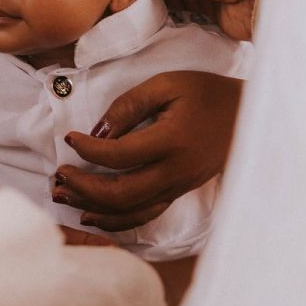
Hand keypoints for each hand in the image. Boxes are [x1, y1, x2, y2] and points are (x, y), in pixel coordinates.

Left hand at [53, 71, 241, 230]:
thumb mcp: (167, 84)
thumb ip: (129, 106)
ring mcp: (179, 187)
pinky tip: (92, 216)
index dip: (88, 149)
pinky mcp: (179, 193)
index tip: (70, 138)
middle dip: (82, 187)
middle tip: (57, 175)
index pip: (119, 155)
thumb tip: (97, 132)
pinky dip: (115, 220)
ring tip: (63, 195)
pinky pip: (144, 215)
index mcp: (172, 141)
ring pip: (130, 211)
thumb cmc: (205, 93)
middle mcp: (175, 172)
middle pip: (120, 194)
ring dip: (92, 207)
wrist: (248, 116)